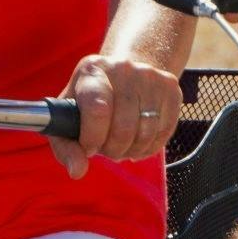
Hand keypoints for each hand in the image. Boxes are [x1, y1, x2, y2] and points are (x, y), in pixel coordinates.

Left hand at [48, 54, 181, 180]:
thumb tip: (78, 171)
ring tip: (122, 145)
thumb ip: (67, 147)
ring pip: (146, 133)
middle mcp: (123, 67)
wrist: (124, 73)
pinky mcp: (170, 86)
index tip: (89, 147)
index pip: (97, 111)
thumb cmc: (91, 101)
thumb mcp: (70, 118)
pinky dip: (150, 147)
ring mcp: (150, 76)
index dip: (93, 139)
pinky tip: (138, 142)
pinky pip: (164, 132)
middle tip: (107, 148)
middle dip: (113, 150)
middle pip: (124, 128)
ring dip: (132, 150)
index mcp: (92, 70)